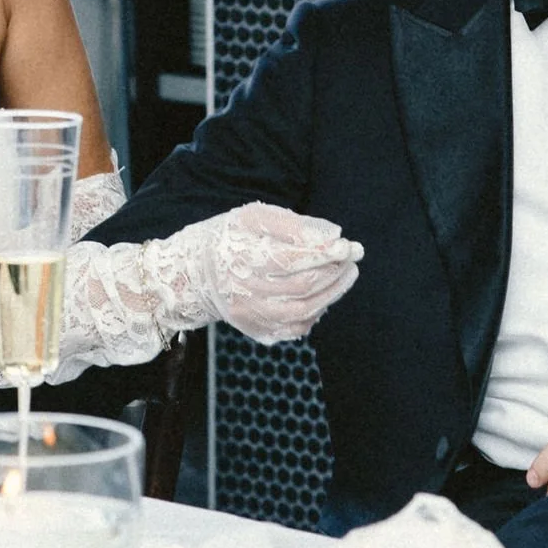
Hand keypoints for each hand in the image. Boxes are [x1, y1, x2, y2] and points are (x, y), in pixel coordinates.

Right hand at [189, 202, 362, 344]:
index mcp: (240, 258)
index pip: (289, 259)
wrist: (195, 275)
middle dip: (333, 272)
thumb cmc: (230, 238)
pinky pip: (295, 327)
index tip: (346, 246)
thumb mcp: (252, 218)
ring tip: (347, 274)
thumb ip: (292, 225)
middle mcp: (243, 292)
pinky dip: (316, 311)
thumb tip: (332, 236)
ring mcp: (250, 315)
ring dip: (332, 293)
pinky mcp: (256, 329)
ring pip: (302, 311)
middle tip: (352, 257)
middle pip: (300, 286)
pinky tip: (325, 294)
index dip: (322, 253)